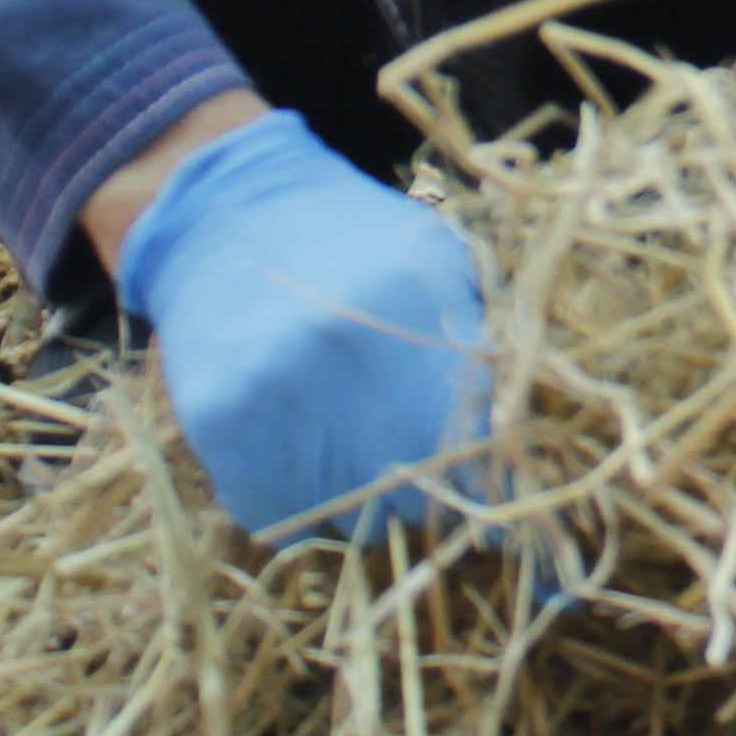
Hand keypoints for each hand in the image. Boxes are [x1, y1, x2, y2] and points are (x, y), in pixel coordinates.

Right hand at [111, 109, 492, 540]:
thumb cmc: (349, 239)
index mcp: (402, 298)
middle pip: (418, 492)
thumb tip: (518, 433)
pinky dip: (306, 499)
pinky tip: (306, 442)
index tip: (500, 481)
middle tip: (429, 457)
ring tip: (358, 433)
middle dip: (436, 488)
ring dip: (371, 497)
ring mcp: (266, 397)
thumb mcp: (433, 257)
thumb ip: (482, 336)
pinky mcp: (216, 434)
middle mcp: (331, 352)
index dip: (494, 473)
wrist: (220, 217)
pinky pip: (286, 517)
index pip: (474, 434)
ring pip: (354, 519)